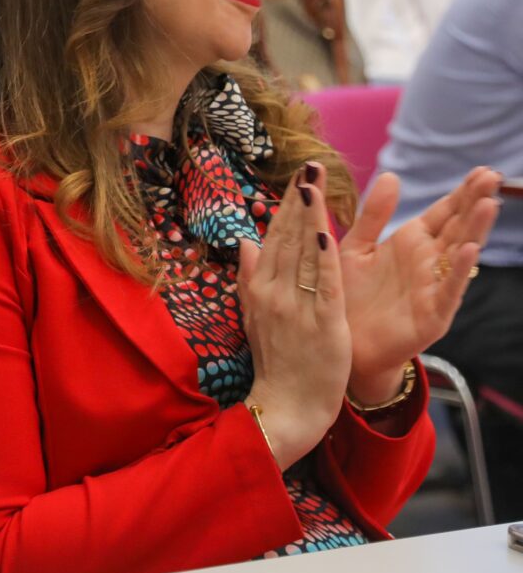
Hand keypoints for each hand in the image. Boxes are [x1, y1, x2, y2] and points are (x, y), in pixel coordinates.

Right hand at [236, 163, 352, 469]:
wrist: (286, 407)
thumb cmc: (276, 364)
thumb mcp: (255, 317)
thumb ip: (252, 278)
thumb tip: (246, 241)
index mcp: (259, 289)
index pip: (273, 239)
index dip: (286, 207)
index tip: (296, 177)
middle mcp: (273, 293)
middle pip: (288, 238)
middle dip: (299, 200)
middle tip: (309, 165)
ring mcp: (296, 307)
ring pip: (303, 253)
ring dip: (310, 216)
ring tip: (315, 183)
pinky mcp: (321, 323)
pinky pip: (322, 283)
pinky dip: (323, 257)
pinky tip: (326, 231)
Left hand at [337, 167, 499, 401]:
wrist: (342, 341)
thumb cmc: (350, 293)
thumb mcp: (358, 247)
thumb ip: (374, 214)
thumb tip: (393, 175)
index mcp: (412, 243)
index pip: (443, 213)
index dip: (461, 193)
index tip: (482, 170)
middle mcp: (428, 263)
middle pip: (458, 227)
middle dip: (474, 203)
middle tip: (492, 177)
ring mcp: (434, 288)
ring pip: (459, 255)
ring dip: (474, 230)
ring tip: (488, 205)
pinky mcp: (432, 315)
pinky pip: (448, 290)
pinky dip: (459, 272)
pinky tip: (469, 252)